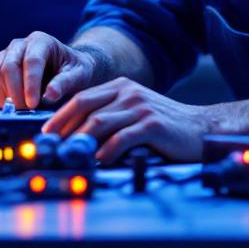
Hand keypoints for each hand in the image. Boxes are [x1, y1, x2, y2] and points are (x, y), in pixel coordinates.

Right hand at [0, 32, 97, 109]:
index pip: (32, 60)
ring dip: (4, 95)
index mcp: (41, 41)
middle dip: (15, 91)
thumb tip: (50, 95)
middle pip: (9, 65)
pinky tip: (10, 106)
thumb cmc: (75, 70)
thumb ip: (65, 82)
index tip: (33, 104)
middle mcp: (21, 44)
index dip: (30, 83)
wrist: (67, 67)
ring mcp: (7, 54)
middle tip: (25, 110)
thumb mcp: (79, 74)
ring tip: (19, 110)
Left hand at [42, 77, 216, 162]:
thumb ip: (110, 116)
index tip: (46, 133)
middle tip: (49, 146)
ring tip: (68, 155)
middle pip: (85, 107)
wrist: (202, 128)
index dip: (60, 115)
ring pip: (99, 122)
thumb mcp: (135, 111)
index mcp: (121, 86)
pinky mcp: (152, 124)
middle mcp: (128, 92)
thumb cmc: (165, 125)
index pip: (82, 98)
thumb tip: (77, 134)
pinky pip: (122, 138)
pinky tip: (98, 161)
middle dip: (62, 127)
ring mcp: (140, 107)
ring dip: (79, 141)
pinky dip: (106, 150)